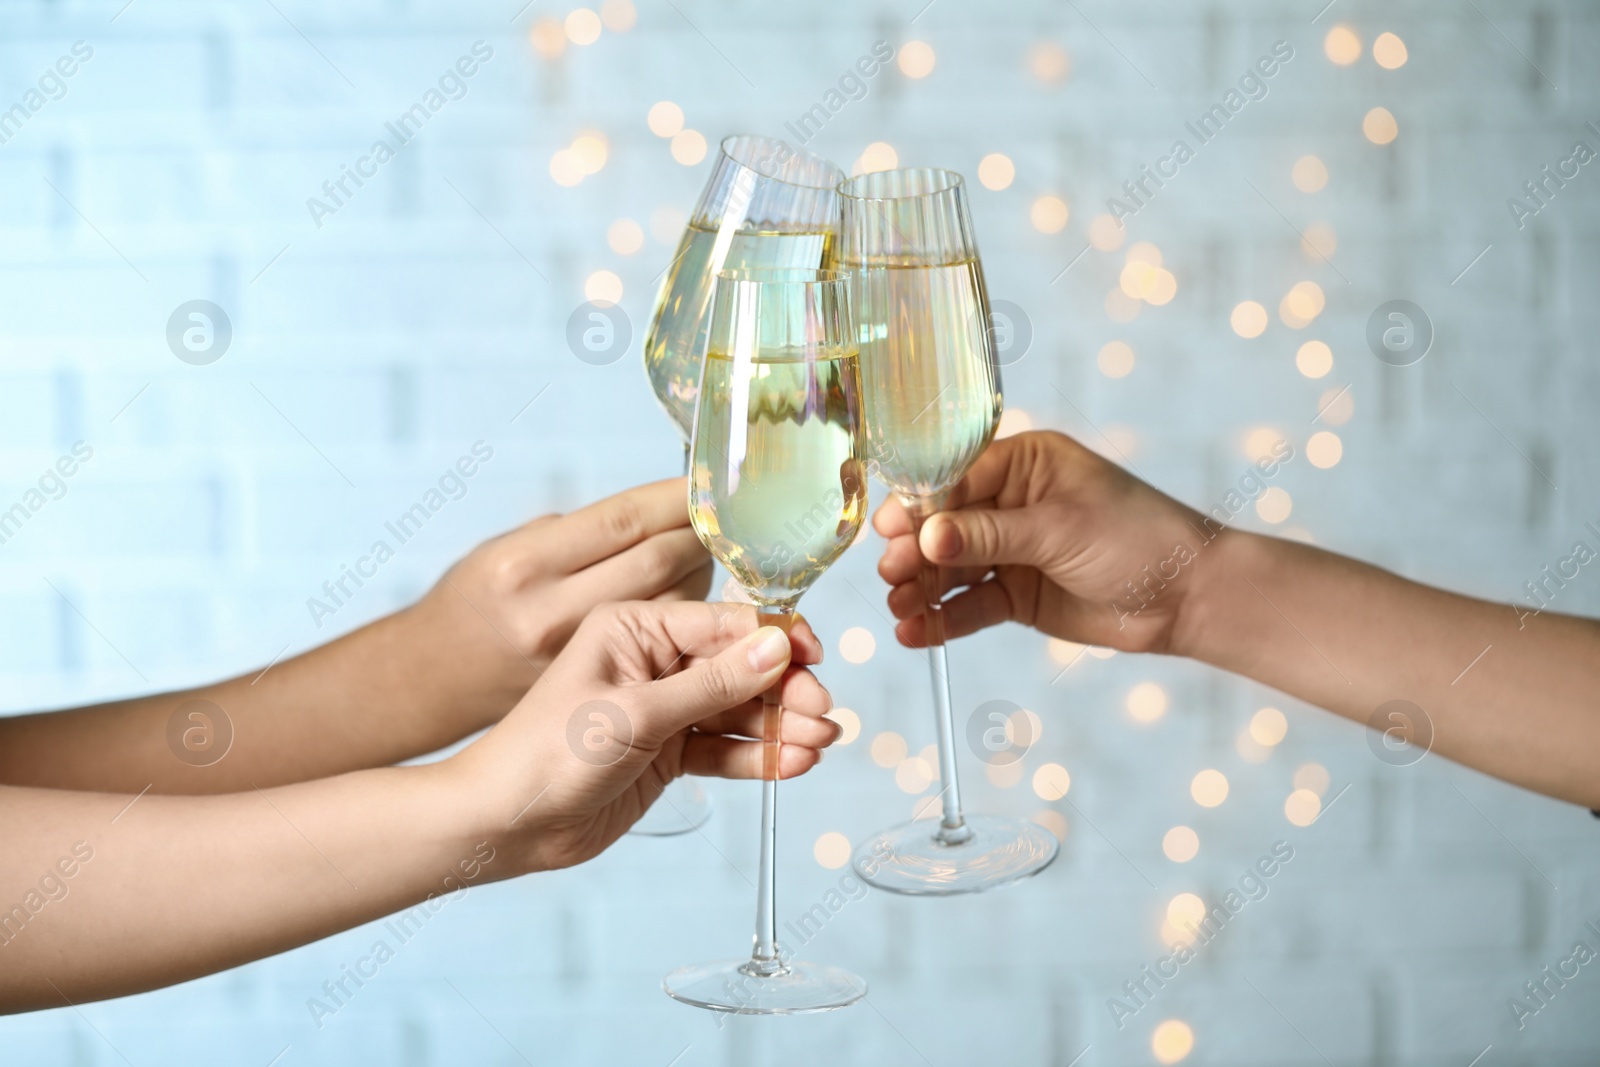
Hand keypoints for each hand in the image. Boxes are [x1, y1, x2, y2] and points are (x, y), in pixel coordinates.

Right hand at [409, 478, 711, 717]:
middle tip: (722, 521)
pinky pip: (661, 651)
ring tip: (707, 560)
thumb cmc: (474, 604)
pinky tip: (693, 604)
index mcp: (525, 565)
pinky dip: (687, 620)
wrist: (434, 681)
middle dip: (698, 536)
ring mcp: (574, 657)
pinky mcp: (594, 690)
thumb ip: (576, 534)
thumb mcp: (506, 549)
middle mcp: (550, 612)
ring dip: (700, 579)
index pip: (625, 521)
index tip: (704, 484)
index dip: (676, 499)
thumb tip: (654, 512)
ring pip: (669, 607)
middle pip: (657, 563)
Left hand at [451, 600, 839, 873]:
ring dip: (781, 726)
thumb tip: (776, 648)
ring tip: (818, 745)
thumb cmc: (547, 754)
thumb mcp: (635, 714)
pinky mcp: (669, 753)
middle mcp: (654, 661)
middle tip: (823, 716)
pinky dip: (759, 756)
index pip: (723, 623)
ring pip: (739, 710)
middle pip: (741, 667)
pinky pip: (725, 747)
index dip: (774, 640)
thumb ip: (710, 684)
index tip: (816, 660)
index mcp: (636, 628)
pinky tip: (792, 764)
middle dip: (785, 690)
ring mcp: (664, 708)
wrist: (506, 822)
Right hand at [875, 430, 1215, 654]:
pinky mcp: (1018, 596)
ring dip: (923, 588)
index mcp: (1024, 463)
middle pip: (945, 525)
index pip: (955, 479)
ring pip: (952, 568)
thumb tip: (927, 536)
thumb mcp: (1060, 528)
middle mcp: (1011, 503)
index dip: (921, 505)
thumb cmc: (1139, 538)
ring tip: (899, 608)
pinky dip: (943, 620)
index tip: (890, 529)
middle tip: (893, 574)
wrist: (1190, 597)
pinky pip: (971, 606)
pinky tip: (916, 632)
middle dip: (916, 550)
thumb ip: (990, 535)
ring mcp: (1012, 551)